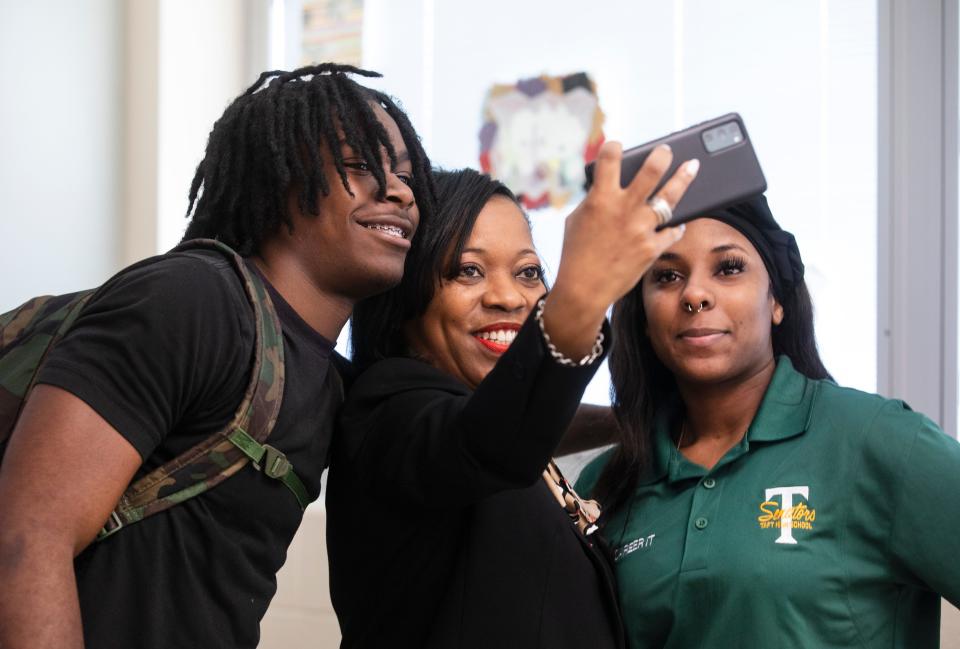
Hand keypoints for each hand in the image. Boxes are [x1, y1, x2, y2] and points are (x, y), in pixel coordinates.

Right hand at [543, 141, 698, 358]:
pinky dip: (675, 225)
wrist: (584, 289)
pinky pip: (672, 230)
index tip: (617, 146)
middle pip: (651, 171)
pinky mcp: (652, 248)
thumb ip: (595, 200)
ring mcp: (641, 228)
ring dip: (683, 178)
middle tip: (667, 150)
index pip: (609, 158)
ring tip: (691, 167)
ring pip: (670, 197)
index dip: (613, 147)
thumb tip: (610, 188)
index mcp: (600, 198)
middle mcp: (624, 209)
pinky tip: (678, 221)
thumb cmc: (576, 254)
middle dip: (662, 155)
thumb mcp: (577, 220)